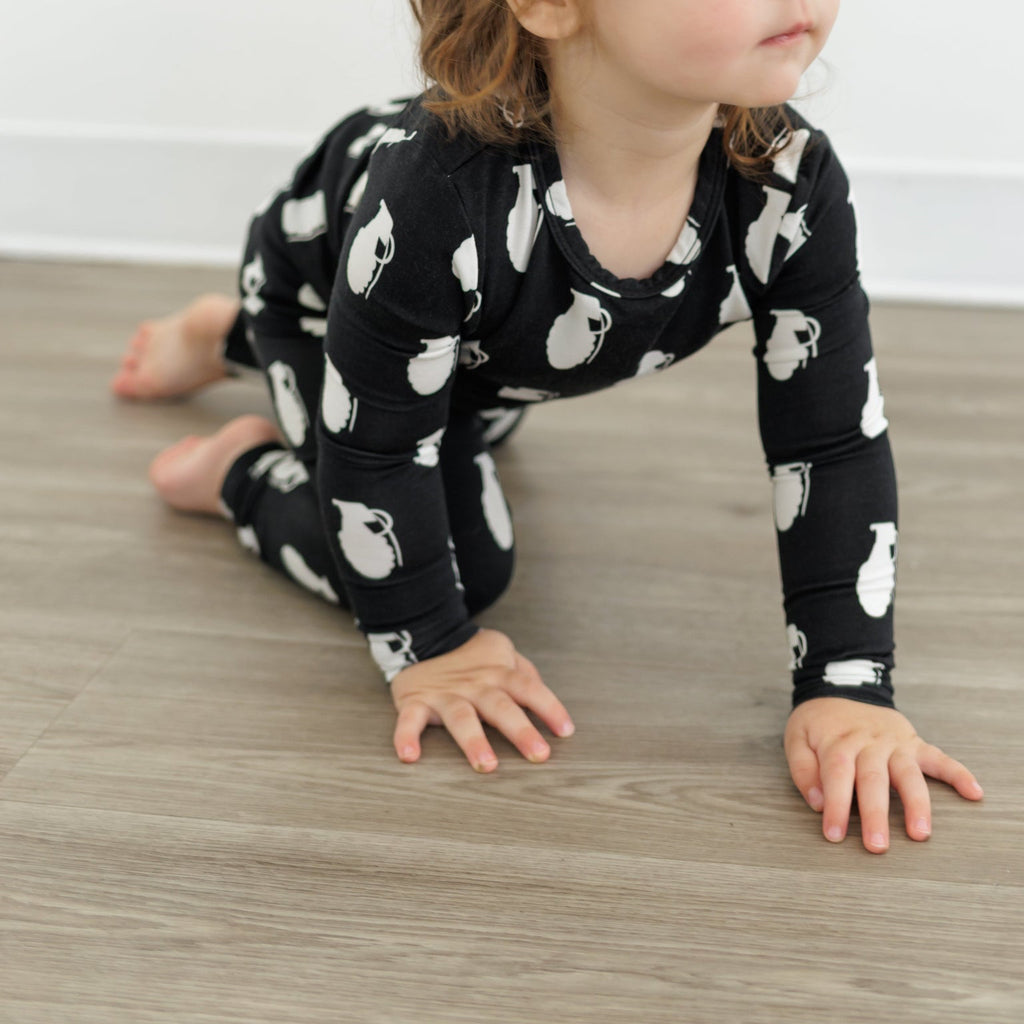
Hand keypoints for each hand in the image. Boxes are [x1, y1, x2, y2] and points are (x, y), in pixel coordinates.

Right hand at [390, 628, 574, 771]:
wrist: (425, 634)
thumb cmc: (473, 656)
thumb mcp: (503, 654)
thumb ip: (526, 675)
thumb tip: (547, 701)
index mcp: (499, 673)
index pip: (530, 688)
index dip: (549, 708)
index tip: (565, 732)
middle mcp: (475, 684)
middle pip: (500, 706)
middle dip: (520, 731)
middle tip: (538, 755)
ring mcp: (445, 693)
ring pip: (461, 716)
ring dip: (473, 740)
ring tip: (485, 765)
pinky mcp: (415, 700)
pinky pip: (409, 719)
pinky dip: (406, 736)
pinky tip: (409, 756)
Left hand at [785, 697, 983, 852]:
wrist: (841, 689)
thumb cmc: (818, 723)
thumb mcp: (796, 737)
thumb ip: (802, 769)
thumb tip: (816, 801)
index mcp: (838, 742)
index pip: (836, 776)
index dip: (836, 806)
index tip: (834, 835)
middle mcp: (869, 742)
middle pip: (873, 780)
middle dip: (875, 814)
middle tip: (877, 847)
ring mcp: (894, 742)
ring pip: (908, 773)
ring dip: (916, 803)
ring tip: (920, 833)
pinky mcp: (914, 742)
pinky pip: (939, 757)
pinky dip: (958, 773)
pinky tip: (973, 792)